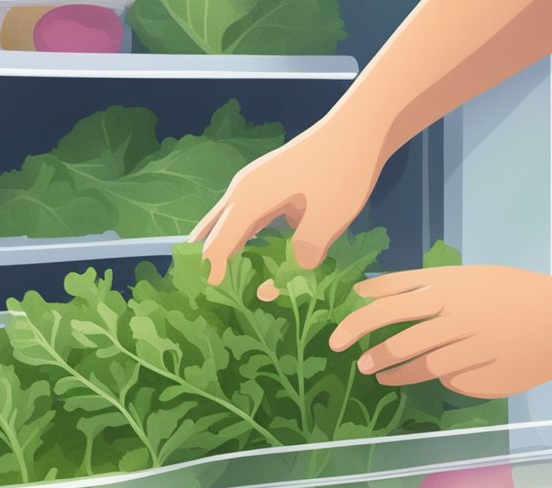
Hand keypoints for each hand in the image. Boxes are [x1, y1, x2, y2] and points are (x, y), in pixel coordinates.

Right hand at [188, 118, 388, 284]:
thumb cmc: (344, 169)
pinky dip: (237, 236)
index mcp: (250, 198)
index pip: (219, 243)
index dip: (211, 271)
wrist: (360, 127)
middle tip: (192, 289)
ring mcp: (255, 184)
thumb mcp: (329, 218)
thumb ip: (304, 252)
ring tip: (211, 276)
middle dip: (202, 258)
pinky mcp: (270, 184)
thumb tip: (287, 277)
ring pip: (225, 220)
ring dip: (218, 246)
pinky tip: (242, 254)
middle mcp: (244, 190)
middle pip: (211, 229)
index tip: (203, 296)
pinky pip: (243, 216)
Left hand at [329, 266, 551, 398]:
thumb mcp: (467, 278)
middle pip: (398, 338)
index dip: (358, 319)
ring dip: (392, 371)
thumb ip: (418, 284)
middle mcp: (457, 317)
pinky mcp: (485, 378)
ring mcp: (471, 350)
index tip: (339, 333)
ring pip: (419, 366)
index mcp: (451, 288)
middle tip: (353, 359)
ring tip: (378, 374)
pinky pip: (451, 381)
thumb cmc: (515, 292)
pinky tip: (446, 373)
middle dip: (368, 350)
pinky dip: (442, 377)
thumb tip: (367, 293)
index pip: (389, 303)